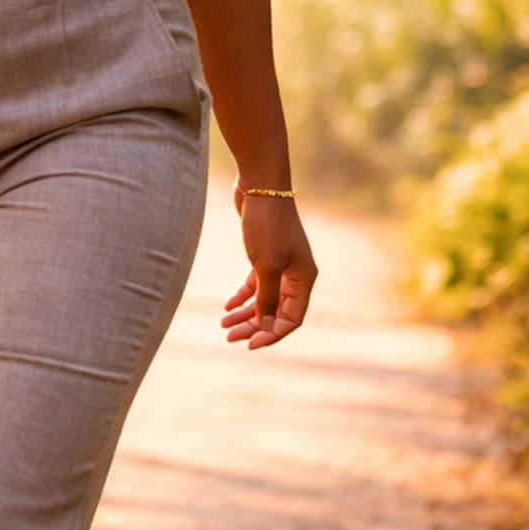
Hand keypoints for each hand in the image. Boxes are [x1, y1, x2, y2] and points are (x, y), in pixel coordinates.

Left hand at [221, 189, 316, 347]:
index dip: (272, 334)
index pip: (292, 318)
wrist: (259, 185)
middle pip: (277, 311)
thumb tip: (266, 327)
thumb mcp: (266, 267)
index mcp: (304, 279)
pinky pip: (255, 283)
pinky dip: (242, 295)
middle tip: (230, 336)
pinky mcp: (265, 253)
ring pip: (264, 298)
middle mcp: (296, 274)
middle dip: (254, 325)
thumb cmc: (267, 225)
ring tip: (224, 325)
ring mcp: (280, 263)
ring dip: (246, 313)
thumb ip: (267, 299)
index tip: (249, 344)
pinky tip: (227, 304)